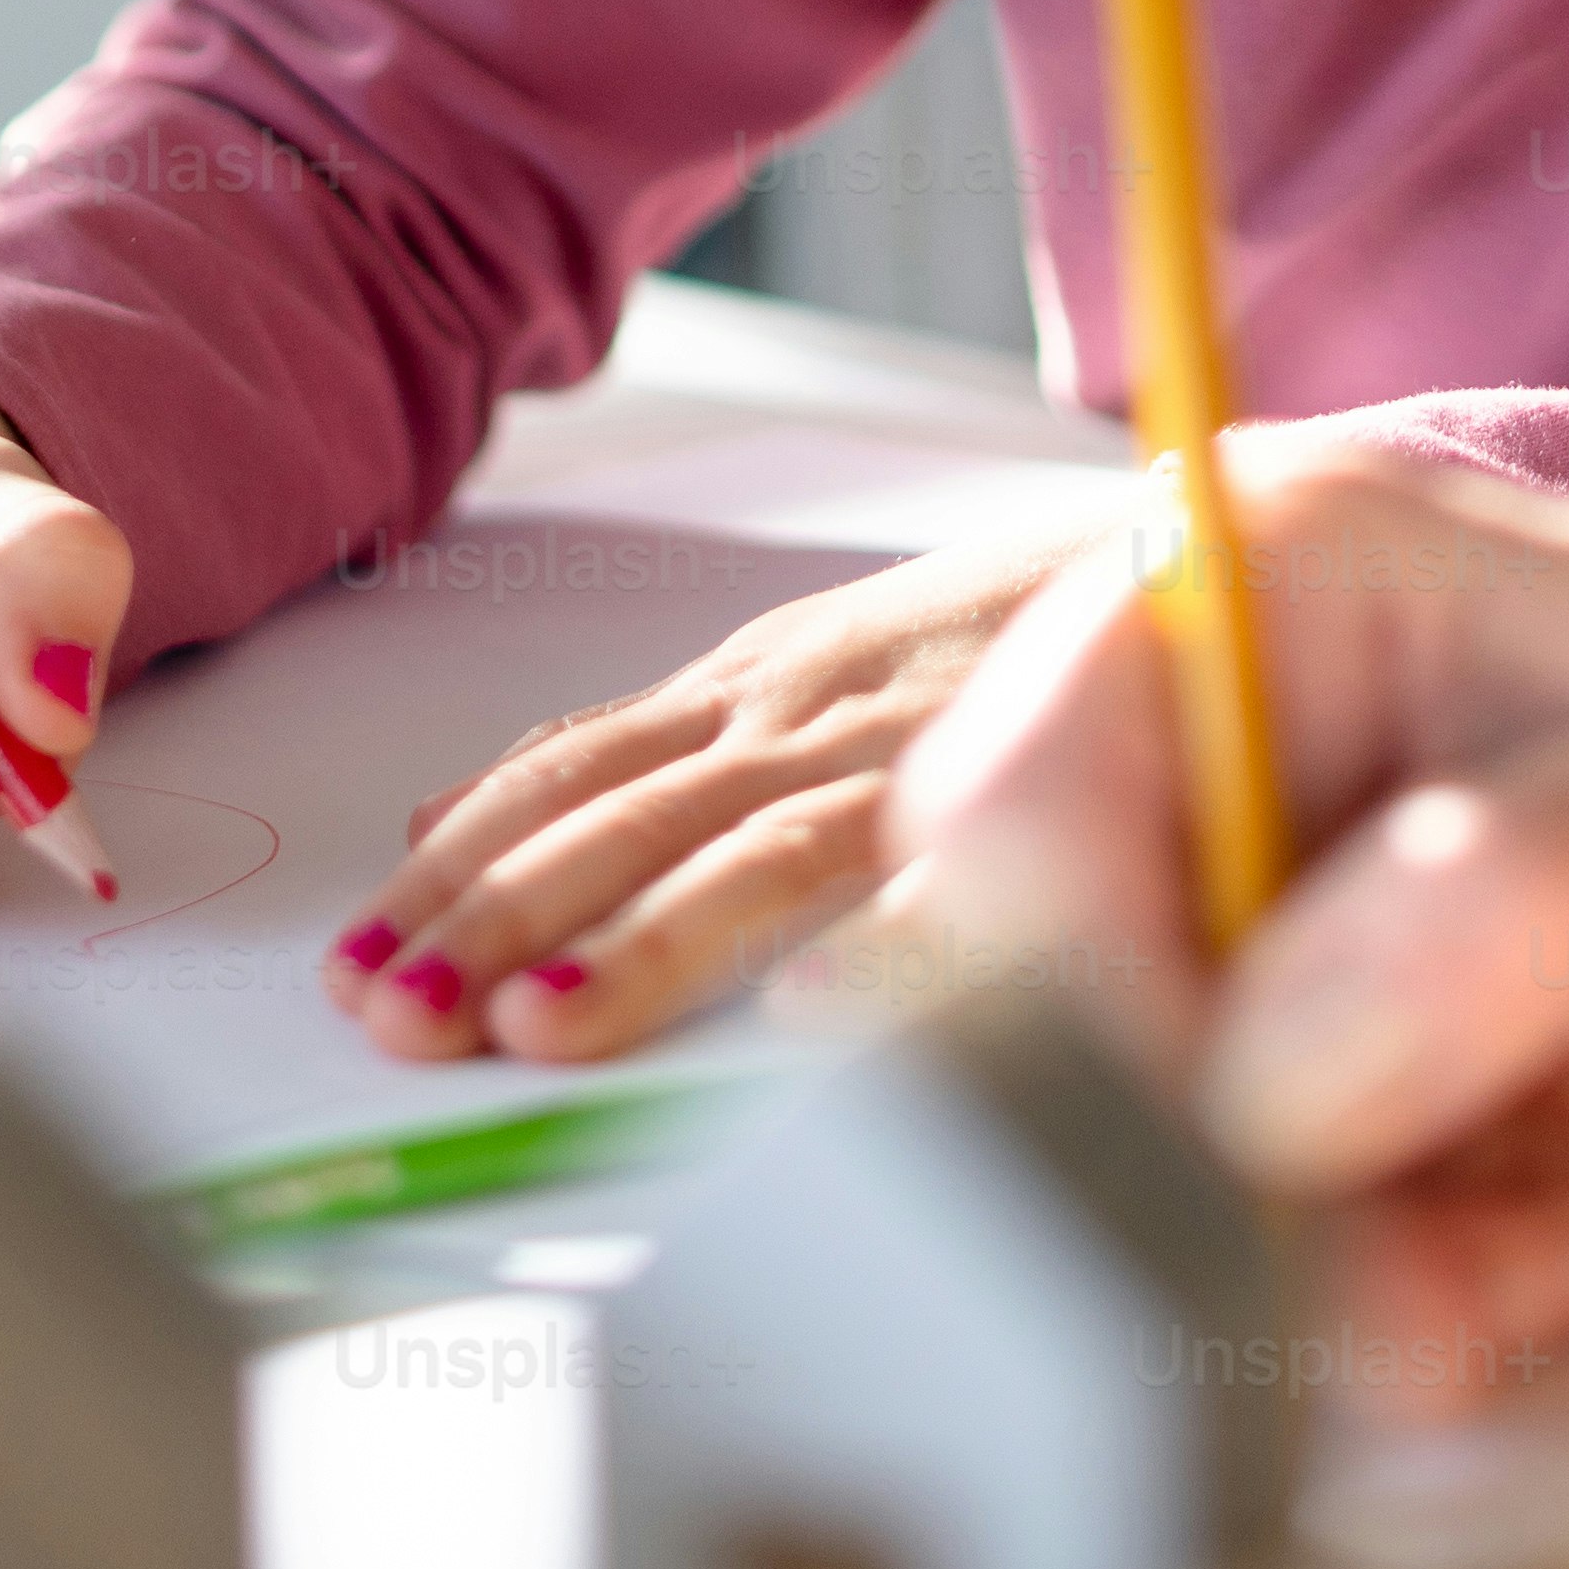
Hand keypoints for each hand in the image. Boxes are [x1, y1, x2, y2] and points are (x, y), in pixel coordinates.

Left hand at [321, 530, 1086, 1062]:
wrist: (1211, 537)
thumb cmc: (1002, 632)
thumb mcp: (796, 674)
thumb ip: (640, 748)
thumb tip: (444, 817)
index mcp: (749, 687)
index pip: (562, 771)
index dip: (453, 865)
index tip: (356, 955)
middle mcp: (805, 705)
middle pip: (617, 810)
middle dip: (489, 914)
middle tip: (384, 1011)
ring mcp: (908, 744)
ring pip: (742, 844)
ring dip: (630, 940)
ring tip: (526, 1030)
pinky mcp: (1024, 779)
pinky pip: (946, 867)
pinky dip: (878, 944)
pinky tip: (814, 1020)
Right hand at [887, 432, 1568, 1394]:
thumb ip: (1468, 938)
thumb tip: (1263, 1087)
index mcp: (1255, 595)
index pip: (1012, 816)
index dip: (1083, 1012)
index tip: (1237, 1161)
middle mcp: (1220, 754)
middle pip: (1043, 1009)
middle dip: (1212, 1185)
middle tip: (1400, 1294)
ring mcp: (1268, 925)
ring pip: (1143, 1159)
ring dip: (1316, 1277)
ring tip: (1527, 1275)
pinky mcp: (1328, 1079)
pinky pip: (1254, 1244)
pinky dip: (1394, 1305)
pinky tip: (1565, 1256)